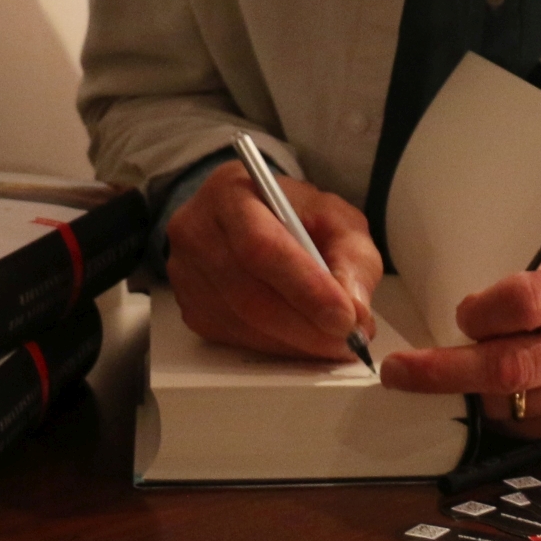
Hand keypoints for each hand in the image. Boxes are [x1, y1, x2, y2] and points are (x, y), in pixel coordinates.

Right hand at [166, 160, 382, 359]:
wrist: (248, 215)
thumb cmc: (292, 213)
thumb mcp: (333, 216)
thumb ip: (351, 255)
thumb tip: (355, 308)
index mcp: (231, 194)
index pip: (262, 246)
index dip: (306, 287)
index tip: (345, 317)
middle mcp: (196, 231)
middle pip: (249, 293)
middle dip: (306, 325)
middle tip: (348, 340)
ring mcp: (185, 273)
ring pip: (243, 323)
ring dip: (295, 342)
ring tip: (334, 343)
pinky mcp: (189, 308)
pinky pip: (234, 339)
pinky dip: (276, 347)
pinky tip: (303, 341)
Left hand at [378, 241, 540, 438]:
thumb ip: (524, 275)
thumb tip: (463, 302)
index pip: (527, 302)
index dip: (484, 310)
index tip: (462, 313)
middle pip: (509, 366)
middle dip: (445, 371)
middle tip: (400, 371)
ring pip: (509, 402)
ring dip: (468, 389)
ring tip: (445, 371)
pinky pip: (520, 425)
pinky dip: (495, 408)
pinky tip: (488, 388)